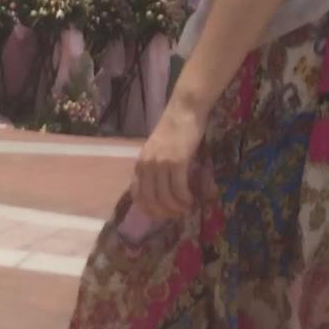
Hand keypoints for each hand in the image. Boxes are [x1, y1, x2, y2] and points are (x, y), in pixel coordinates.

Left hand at [131, 103, 202, 220]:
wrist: (184, 111)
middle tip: (175, 217)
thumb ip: (154, 168)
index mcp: (140, 165)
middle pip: (151, 199)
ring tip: (186, 209)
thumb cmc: (174, 130)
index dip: (148, 209)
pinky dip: (184, 198)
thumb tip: (160, 190)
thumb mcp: (157, 152)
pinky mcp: (177, 162)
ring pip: (165, 196)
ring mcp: (160, 164)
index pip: (138, 195)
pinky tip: (191, 200)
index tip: (159, 216)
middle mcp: (147, 166)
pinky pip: (178, 188)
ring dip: (176, 207)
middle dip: (163, 212)